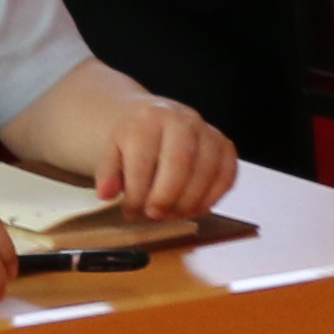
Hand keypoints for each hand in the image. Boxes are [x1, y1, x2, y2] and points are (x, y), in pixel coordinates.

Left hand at [84, 94, 240, 219]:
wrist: (154, 118)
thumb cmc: (134, 140)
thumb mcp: (112, 150)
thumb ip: (108, 172)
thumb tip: (106, 194)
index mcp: (149, 118)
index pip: (144, 160)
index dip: (137, 193)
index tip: (131, 211)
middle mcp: (182, 119)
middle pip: (179, 163)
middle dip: (166, 197)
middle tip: (155, 215)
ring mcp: (207, 131)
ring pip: (206, 172)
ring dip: (189, 202)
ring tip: (173, 214)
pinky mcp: (225, 145)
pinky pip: (228, 175)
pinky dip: (213, 197)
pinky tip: (196, 207)